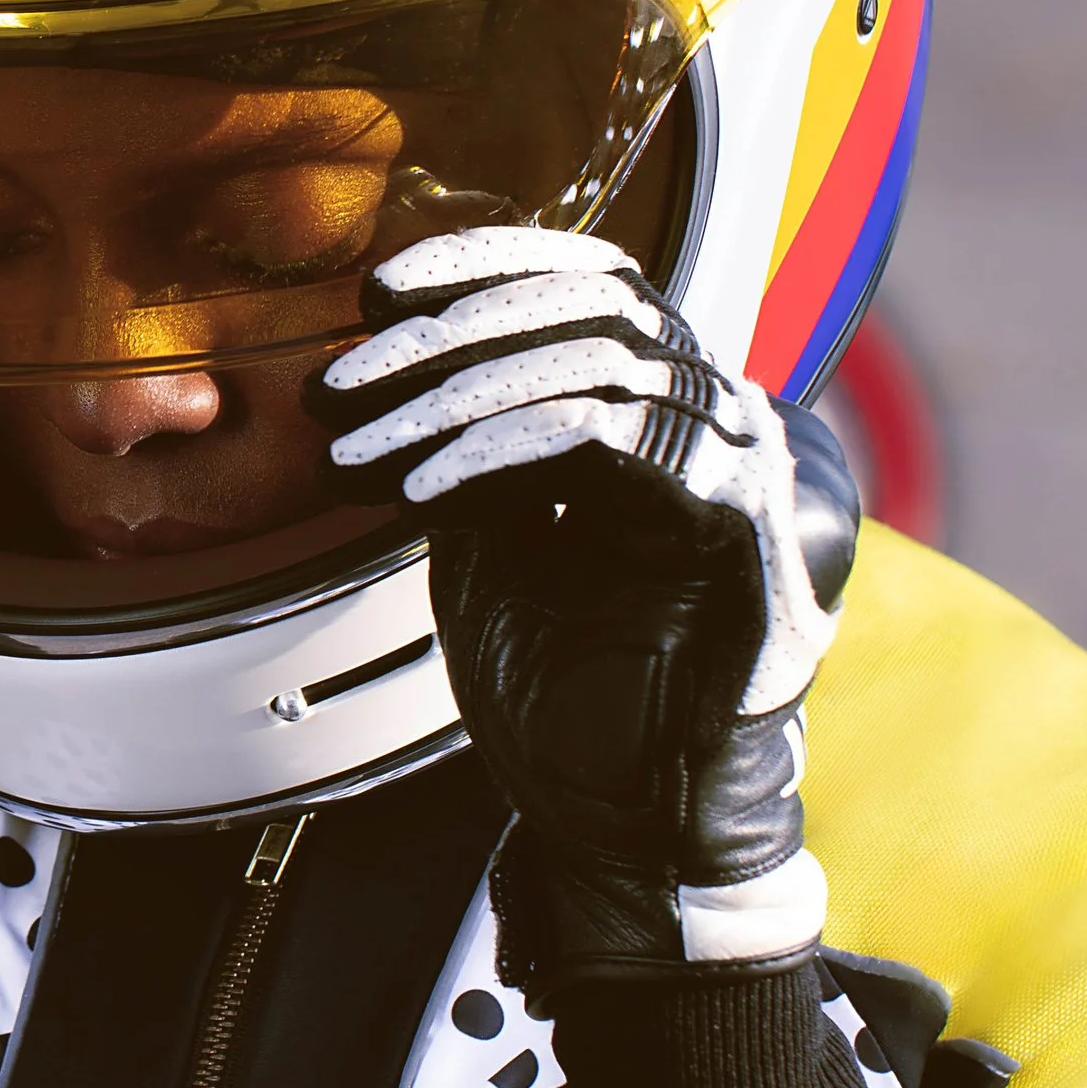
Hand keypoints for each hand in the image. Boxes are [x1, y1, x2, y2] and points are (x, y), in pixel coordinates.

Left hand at [319, 230, 856, 998]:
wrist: (627, 824)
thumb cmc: (568, 694)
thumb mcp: (493, 540)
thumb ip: (472, 447)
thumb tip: (390, 361)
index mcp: (667, 415)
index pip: (596, 283)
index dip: (491, 263)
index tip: (381, 285)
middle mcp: (719, 423)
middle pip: (595, 308)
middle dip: (449, 331)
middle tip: (343, 377)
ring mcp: (743, 468)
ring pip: (600, 363)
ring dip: (455, 393)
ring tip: (357, 438)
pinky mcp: (744, 526)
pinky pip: (618, 441)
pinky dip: (505, 448)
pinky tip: (421, 487)